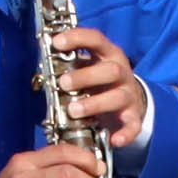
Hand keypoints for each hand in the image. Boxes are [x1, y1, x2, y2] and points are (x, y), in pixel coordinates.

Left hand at [38, 23, 147, 146]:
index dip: (77, 38)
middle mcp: (122, 72)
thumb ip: (69, 66)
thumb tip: (43, 68)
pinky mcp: (134, 116)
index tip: (57, 42)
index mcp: (108, 55)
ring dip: (95, 104)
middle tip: (63, 83)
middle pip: (110, 70)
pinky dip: (125, 133)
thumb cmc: (100, 80)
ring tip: (73, 111)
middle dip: (85, 76)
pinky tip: (114, 139)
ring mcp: (129, 95)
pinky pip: (133, 125)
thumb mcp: (87, 67)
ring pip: (118, 97)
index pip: (96, 39)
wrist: (130, 100)